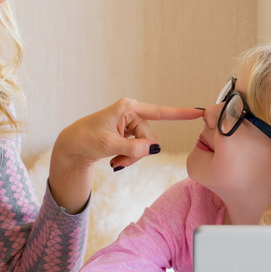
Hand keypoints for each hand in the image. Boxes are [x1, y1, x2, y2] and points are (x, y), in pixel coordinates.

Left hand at [48, 99, 202, 212]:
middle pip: (150, 137)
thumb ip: (134, 148)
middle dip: (138, 153)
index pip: (160, 112)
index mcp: (128, 108)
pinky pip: (138, 148)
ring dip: (132, 158)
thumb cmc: (86, 140)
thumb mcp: (110, 146)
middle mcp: (131, 112)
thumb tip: (154, 149)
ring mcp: (129, 122)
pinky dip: (128, 158)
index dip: (181, 113)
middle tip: (119, 163)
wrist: (71, 146)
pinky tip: (115, 160)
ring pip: (144, 145)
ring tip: (116, 162)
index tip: (199, 111)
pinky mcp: (127, 132)